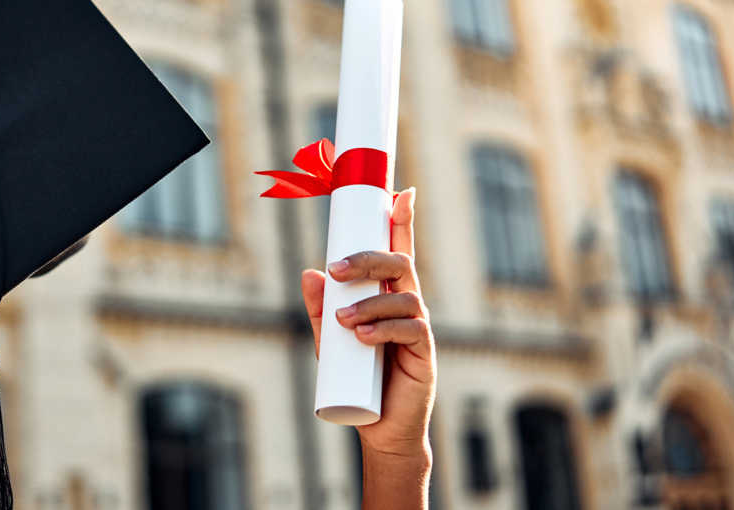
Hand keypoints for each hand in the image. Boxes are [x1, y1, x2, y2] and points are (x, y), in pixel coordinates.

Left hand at [301, 188, 434, 458]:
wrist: (380, 426)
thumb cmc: (357, 377)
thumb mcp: (329, 341)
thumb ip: (319, 309)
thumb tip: (308, 272)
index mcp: (388, 295)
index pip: (397, 251)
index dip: (402, 221)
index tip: (400, 192)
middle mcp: (408, 305)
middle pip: (399, 265)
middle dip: (369, 259)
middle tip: (337, 269)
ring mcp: (419, 327)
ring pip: (403, 297)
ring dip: (369, 305)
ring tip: (342, 323)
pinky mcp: (425, 353)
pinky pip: (411, 329)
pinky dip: (384, 329)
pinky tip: (363, 337)